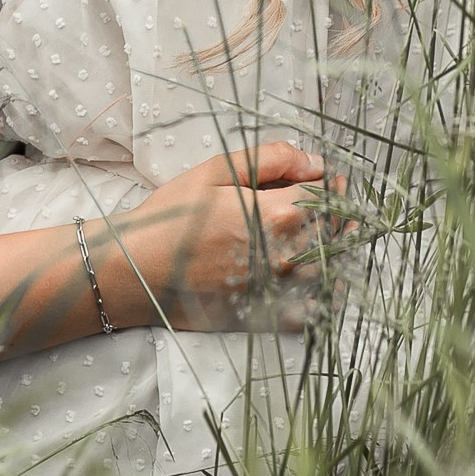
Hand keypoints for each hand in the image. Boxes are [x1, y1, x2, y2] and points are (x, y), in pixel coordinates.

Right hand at [98, 141, 341, 333]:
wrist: (137, 269)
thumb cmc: (172, 217)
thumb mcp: (215, 171)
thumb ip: (270, 159)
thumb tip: (314, 162)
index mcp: (278, 214)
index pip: (326, 194)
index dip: (327, 182)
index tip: (322, 177)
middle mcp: (288, 255)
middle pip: (335, 231)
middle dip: (337, 212)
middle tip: (328, 201)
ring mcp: (281, 290)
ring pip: (332, 268)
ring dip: (336, 248)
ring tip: (326, 234)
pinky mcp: (269, 316)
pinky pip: (314, 311)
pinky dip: (325, 295)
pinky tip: (320, 281)